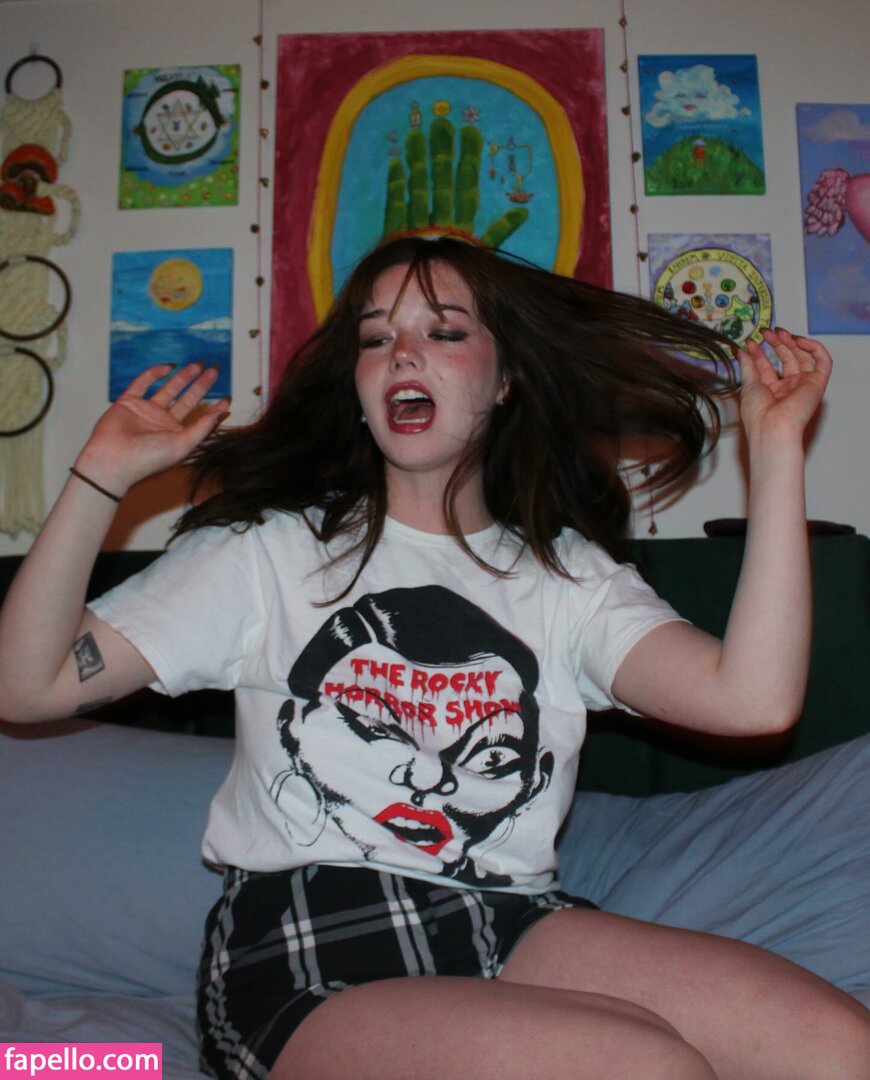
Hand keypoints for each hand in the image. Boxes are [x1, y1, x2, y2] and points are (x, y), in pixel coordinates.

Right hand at [74, 362, 229, 494]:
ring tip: (197, 364)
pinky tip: (169, 366)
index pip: (199, 417)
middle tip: (213, 370)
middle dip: (200, 385)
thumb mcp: (182, 445)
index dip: (213, 407)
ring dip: (182, 377)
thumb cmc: (148, 460)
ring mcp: (145, 411)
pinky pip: (142, 383)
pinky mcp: (128, 402)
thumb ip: (202, 428)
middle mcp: (162, 423)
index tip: (227, 396)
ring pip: (168, 389)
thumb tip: (221, 413)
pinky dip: (154, 373)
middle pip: (186, 399)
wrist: (112, 461)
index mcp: (176, 435)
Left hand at [737, 328, 831, 443]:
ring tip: (779, 333)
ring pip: (804, 357)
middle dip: (777, 343)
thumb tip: (742, 350)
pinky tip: (800, 340)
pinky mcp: (817, 384)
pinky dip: (815, 348)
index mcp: (772, 391)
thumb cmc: (758, 413)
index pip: (767, 367)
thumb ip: (748, 365)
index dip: (760, 353)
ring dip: (793, 343)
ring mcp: (804, 385)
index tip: (750, 342)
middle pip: (787, 359)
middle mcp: (789, 388)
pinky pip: (823, 362)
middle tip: (766, 332)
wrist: (772, 427)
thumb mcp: (749, 384)